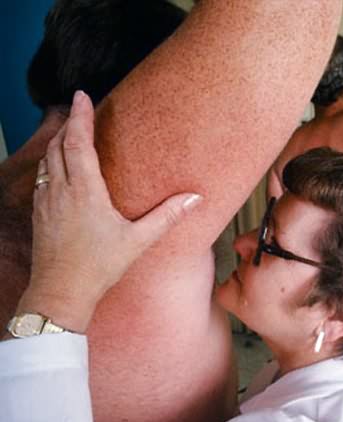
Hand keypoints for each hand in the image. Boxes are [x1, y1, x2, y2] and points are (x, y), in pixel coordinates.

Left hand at [16, 91, 202, 332]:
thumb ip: (167, 216)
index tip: (81, 96)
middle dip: (68, 124)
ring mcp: (45, 202)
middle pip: (58, 145)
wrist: (59, 293)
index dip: (79, 117)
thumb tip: (195, 199)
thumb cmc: (98, 267)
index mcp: (83, 191)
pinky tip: (59, 170)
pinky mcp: (38, 214)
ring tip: (70, 133)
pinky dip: (50, 164)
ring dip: (57, 143)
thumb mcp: (138, 241)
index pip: (77, 142)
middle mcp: (60, 191)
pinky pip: (41, 178)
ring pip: (46, 161)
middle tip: (79, 109)